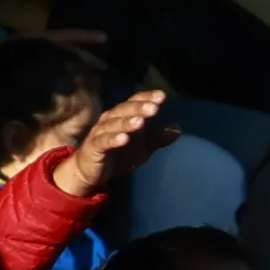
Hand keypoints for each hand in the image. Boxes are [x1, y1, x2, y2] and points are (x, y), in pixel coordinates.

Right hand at [50, 89, 178, 197]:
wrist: (91, 172)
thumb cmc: (118, 155)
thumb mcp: (142, 148)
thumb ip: (157, 138)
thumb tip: (178, 128)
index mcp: (122, 116)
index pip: (134, 102)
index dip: (147, 98)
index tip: (162, 96)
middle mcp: (110, 120)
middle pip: (124, 110)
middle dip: (139, 108)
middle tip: (154, 108)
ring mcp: (99, 133)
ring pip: (113, 124)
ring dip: (126, 122)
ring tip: (140, 122)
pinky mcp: (92, 147)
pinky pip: (102, 141)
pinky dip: (112, 139)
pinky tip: (123, 139)